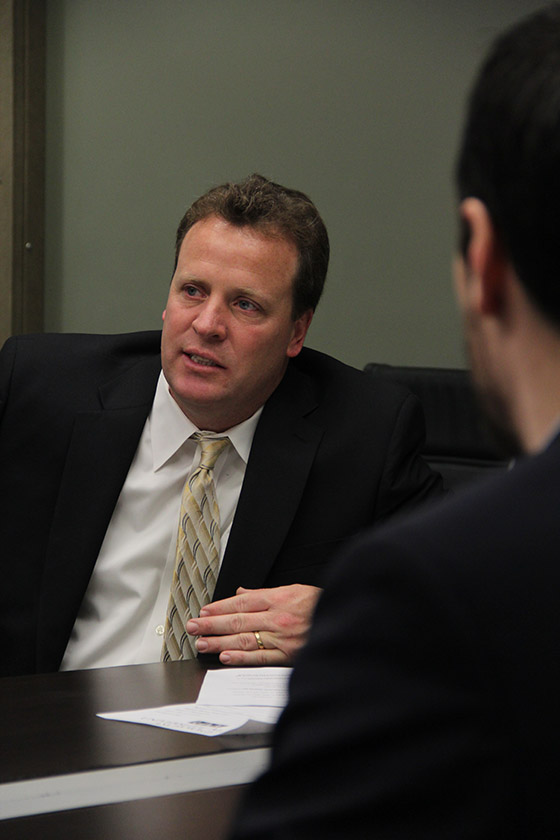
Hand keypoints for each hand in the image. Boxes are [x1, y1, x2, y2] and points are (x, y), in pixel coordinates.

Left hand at [186, 584, 321, 665]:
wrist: (344, 620)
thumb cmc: (320, 605)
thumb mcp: (294, 590)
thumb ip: (265, 594)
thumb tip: (242, 594)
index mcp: (278, 599)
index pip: (241, 603)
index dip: (220, 607)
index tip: (204, 611)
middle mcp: (277, 617)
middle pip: (237, 620)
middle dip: (212, 624)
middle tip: (192, 627)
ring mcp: (281, 637)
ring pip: (244, 638)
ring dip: (220, 641)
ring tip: (202, 643)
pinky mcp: (288, 655)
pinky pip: (260, 656)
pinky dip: (241, 657)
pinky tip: (225, 657)